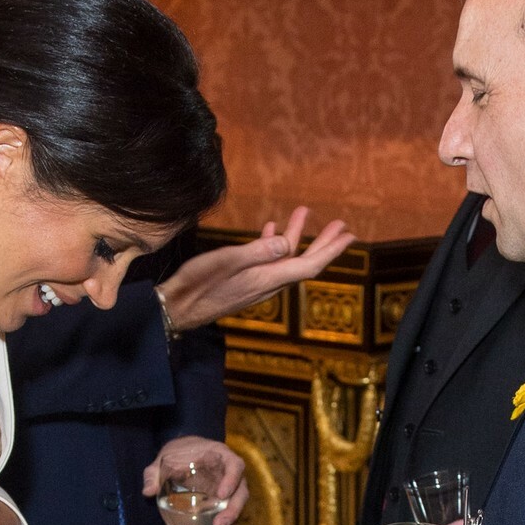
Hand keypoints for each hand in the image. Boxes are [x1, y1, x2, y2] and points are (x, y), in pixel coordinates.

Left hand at [143, 437, 247, 524]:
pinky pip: (226, 519)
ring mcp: (230, 491)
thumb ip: (154, 473)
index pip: (235, 466)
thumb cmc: (179, 453)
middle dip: (232, 512)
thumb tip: (148, 491)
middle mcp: (231, 475)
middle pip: (241, 493)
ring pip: (236, 510)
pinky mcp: (223, 505)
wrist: (186, 454)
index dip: (232, 480)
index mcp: (221, 457)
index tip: (222, 495)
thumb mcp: (165, 458)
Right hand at [158, 208, 355, 331]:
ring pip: (286, 260)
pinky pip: (268, 261)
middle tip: (340, 225)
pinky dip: (274, 243)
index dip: (330, 250)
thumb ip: (257, 252)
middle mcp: (266, 284)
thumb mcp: (225, 262)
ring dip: (298, 237)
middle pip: (304, 263)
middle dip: (324, 243)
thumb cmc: (196, 286)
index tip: (348, 235)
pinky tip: (270, 229)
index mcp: (266, 278)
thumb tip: (287, 243)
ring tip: (304, 214)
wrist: (175, 310)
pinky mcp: (244, 283)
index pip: (308, 265)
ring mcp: (255, 284)